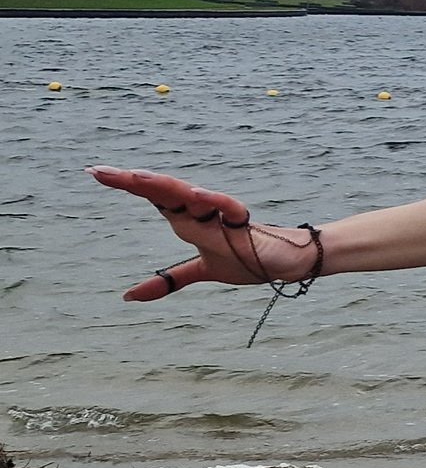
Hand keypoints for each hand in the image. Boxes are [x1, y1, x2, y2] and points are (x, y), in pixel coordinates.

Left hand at [88, 167, 313, 299]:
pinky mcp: (244, 225)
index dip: (126, 184)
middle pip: (162, 192)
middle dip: (131, 181)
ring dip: (163, 186)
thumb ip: (168, 280)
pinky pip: (228, 209)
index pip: (153, 197)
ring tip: (136, 177)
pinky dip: (214, 200)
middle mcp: (201, 213)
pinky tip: (196, 194)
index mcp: (189, 219)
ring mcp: (221, 216)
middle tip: (97, 171)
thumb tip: (128, 296)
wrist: (288, 261)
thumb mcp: (201, 271)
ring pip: (189, 195)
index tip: (95, 172)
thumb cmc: (247, 258)